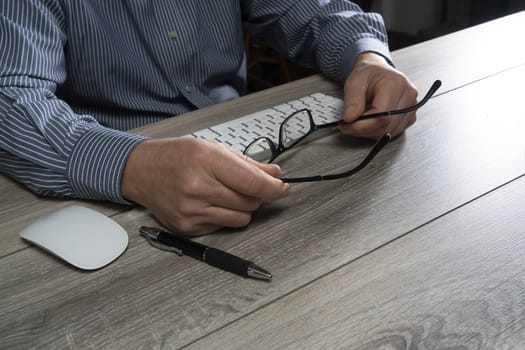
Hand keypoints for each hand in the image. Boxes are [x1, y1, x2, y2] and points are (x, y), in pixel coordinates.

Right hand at [121, 137, 289, 234]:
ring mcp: (191, 210)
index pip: (253, 182)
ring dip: (242, 208)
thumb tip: (274, 175)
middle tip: (244, 185)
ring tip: (225, 193)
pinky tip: (208, 202)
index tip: (283, 189)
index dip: (274, 188)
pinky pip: (222, 227)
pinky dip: (223, 216)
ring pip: (241, 218)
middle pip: (250, 202)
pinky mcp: (186, 227)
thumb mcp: (211, 148)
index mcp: (206, 160)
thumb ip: (246, 163)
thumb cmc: (176, 156)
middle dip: (256, 195)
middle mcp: (197, 187)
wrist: (140, 171)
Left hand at [339, 52, 418, 138]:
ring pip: (390, 131)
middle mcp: (408, 95)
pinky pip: (394, 131)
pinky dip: (379, 131)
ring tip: (359, 121)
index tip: (347, 126)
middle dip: (364, 130)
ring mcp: (412, 106)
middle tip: (349, 125)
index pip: (382, 116)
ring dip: (370, 132)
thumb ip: (352, 101)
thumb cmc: (368, 75)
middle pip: (387, 126)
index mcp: (395, 83)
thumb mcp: (354, 82)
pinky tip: (371, 122)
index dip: (363, 126)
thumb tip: (350, 119)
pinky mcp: (411, 116)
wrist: (377, 71)